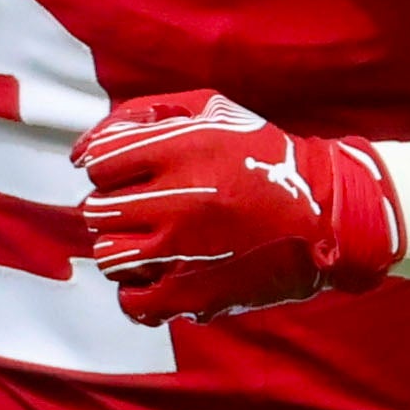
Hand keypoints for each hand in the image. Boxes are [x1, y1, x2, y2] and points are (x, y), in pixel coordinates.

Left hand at [64, 94, 409, 324]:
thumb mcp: (212, 110)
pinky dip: (136, 289)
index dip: (109, 166)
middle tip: (146, 206)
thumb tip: (82, 149)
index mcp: (184, 151)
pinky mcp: (194, 293)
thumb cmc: (262, 155)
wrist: (327, 213)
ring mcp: (184, 252)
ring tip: (156, 238)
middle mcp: (180, 201)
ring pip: (109, 255)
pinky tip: (158, 273)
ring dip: (124, 245)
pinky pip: (131, 300)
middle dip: (115, 205)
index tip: (130, 171)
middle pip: (97, 210)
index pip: (98, 162)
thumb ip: (145, 114)